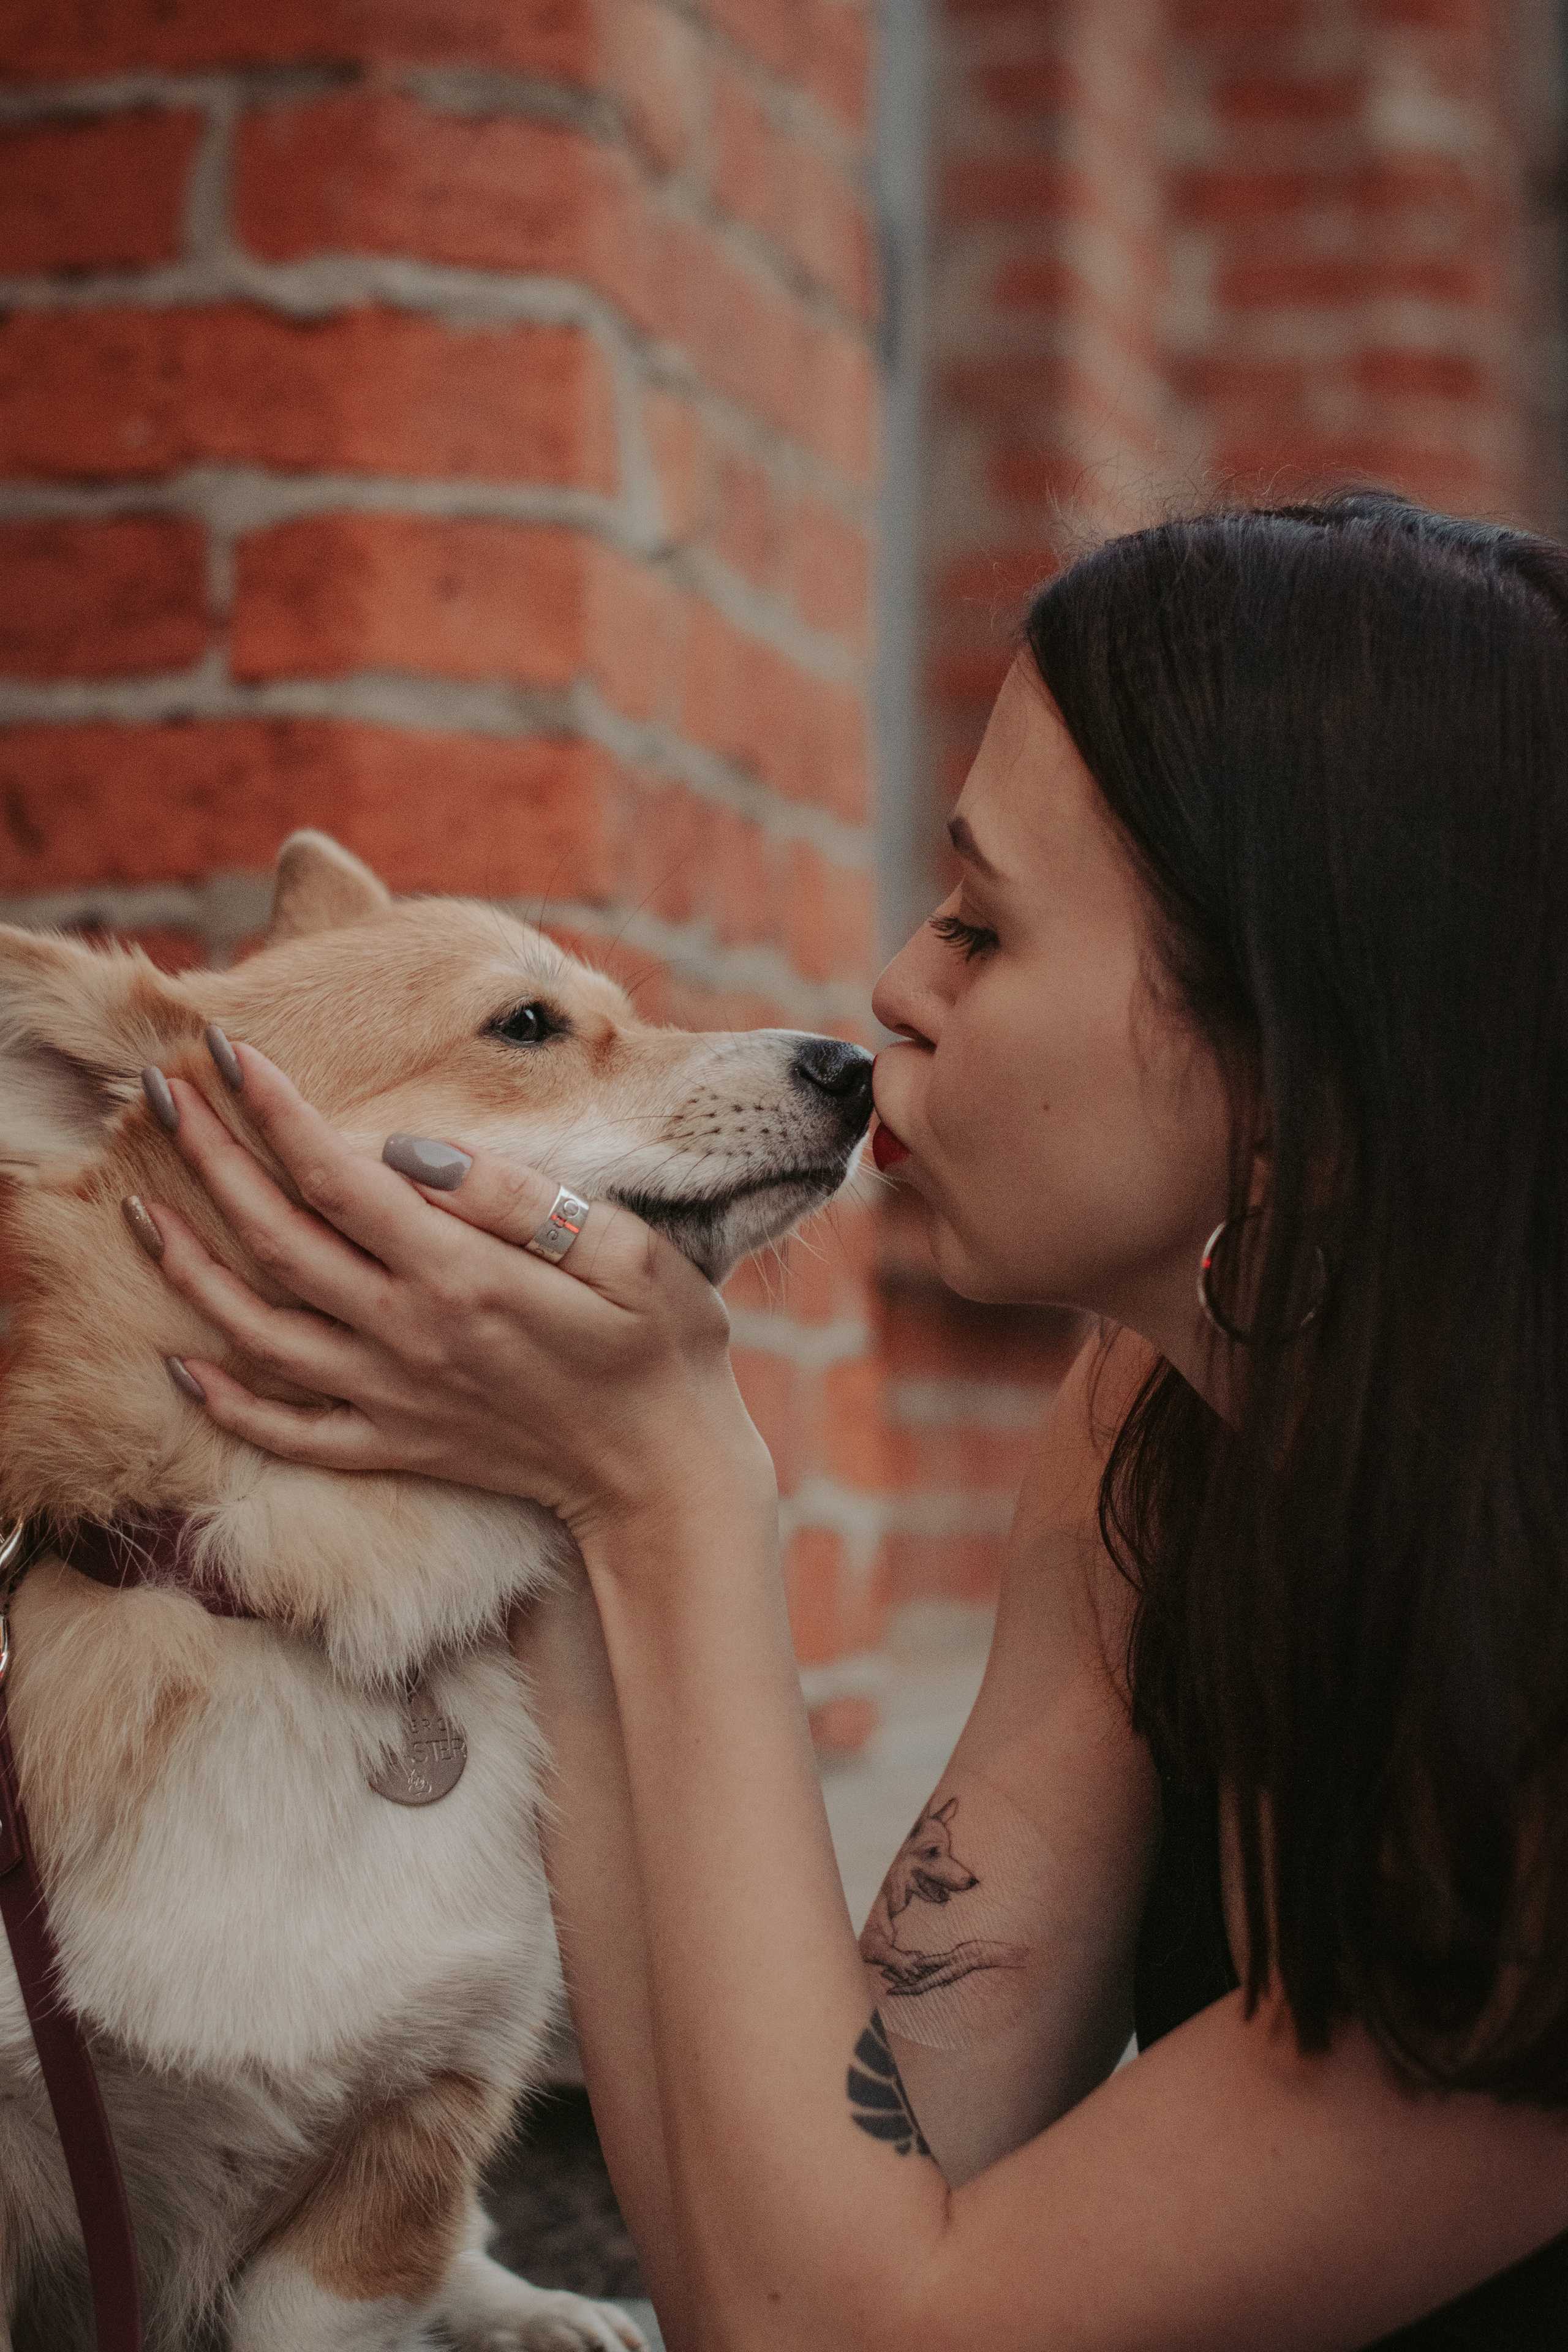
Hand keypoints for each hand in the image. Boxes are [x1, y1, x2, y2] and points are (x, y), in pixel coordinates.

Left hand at [136, 1042, 772, 1541]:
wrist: (667, 1477)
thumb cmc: (663, 1348)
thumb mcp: (625, 1250)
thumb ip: (513, 1196)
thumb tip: (408, 1149)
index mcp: (461, 1277)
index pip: (338, 1177)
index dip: (275, 1112)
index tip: (231, 1053)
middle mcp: (408, 1336)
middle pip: (278, 1239)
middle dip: (211, 1160)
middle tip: (161, 1094)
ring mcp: (393, 1398)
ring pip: (258, 1332)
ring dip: (190, 1268)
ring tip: (140, 1209)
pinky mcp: (397, 1446)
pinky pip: (288, 1432)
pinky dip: (226, 1404)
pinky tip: (182, 1367)